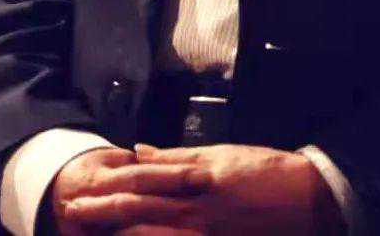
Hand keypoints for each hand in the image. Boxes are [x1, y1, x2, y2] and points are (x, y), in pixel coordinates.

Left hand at [60, 143, 345, 234]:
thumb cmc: (265, 170)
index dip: (108, 188)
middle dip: (102, 216)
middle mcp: (195, 211)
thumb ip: (178, 157)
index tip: (81, 191)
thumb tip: (139, 152)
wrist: (308, 200)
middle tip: (71, 215)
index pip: (142, 183)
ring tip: (91, 235)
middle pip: (139, 214)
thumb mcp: (221, 154)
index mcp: (197, 179)